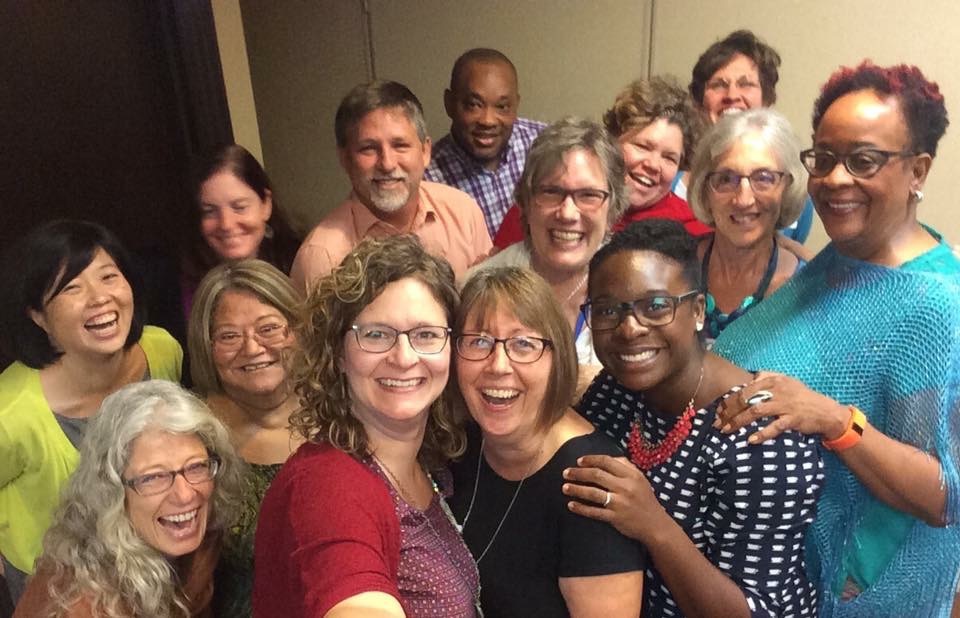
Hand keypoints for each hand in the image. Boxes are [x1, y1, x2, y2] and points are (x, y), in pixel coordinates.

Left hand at [562, 454, 670, 542]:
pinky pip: (594, 512)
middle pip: (597, 475)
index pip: (607, 462)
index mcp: (631, 475)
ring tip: (564, 487)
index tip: (578, 461)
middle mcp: (625, 487)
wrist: (655, 525)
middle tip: (565, 473)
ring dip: (576, 489)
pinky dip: (581, 508)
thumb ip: (625, 466)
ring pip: (593, 493)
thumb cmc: (645, 499)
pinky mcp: (615, 518)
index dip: (591, 460)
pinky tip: (571, 505)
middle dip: (578, 473)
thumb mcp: (640, 479)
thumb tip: (606, 458)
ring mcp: (620, 503)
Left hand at [714, 371, 848, 443]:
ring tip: (727, 430)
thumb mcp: (786, 381)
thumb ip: (768, 377)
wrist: (825, 411)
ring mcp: (785, 405)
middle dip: (729, 411)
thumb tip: (751, 377)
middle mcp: (777, 390)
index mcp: (773, 380)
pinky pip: (774, 427)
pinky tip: (750, 440)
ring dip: (739, 422)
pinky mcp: (792, 419)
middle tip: (718, 422)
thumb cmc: (802, 396)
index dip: (730, 400)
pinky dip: (762, 434)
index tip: (719, 410)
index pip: (745, 389)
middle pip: (747, 400)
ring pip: (756, 412)